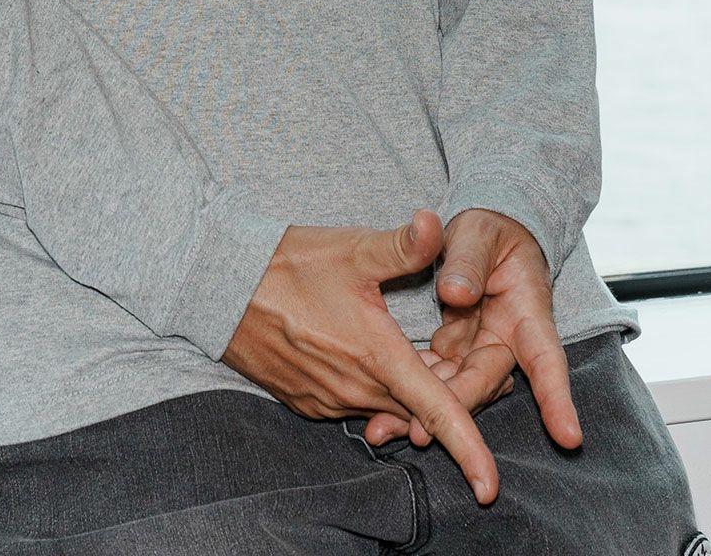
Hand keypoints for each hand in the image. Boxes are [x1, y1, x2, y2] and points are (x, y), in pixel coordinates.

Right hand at [222, 209, 507, 503]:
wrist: (220, 284)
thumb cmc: (289, 263)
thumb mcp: (352, 248)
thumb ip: (402, 245)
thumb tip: (437, 223)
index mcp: (375, 356)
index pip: (435, 413)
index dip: (468, 449)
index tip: (489, 487)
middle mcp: (353, 389)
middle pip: (415, 411)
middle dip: (444, 400)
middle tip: (466, 368)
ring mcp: (327, 399)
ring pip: (386, 407)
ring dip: (406, 392)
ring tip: (416, 355)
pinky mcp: (306, 400)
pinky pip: (354, 404)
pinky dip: (373, 389)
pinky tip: (369, 355)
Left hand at [359, 208, 583, 461]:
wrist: (478, 235)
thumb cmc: (488, 231)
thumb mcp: (480, 234)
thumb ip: (469, 261)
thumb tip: (456, 293)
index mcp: (527, 311)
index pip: (546, 357)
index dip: (557, 398)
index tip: (568, 435)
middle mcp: (506, 340)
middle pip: (485, 382)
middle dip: (456, 410)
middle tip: (420, 434)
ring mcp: (478, 348)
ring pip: (456, 387)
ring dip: (425, 409)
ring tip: (385, 430)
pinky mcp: (454, 350)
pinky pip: (434, 375)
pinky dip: (410, 389)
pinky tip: (380, 408)